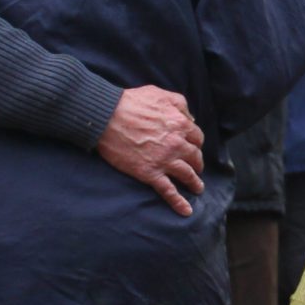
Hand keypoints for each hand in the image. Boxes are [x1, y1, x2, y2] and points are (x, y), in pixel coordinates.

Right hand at [96, 86, 203, 215]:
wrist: (107, 117)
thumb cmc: (131, 102)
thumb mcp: (160, 94)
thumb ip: (179, 104)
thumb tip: (191, 117)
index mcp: (180, 124)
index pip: (197, 137)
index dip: (196, 143)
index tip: (193, 147)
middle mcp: (177, 144)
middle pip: (195, 157)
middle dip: (197, 163)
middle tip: (196, 168)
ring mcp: (164, 160)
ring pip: (187, 174)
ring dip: (195, 183)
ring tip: (198, 188)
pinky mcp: (150, 173)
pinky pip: (168, 191)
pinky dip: (179, 202)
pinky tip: (186, 211)